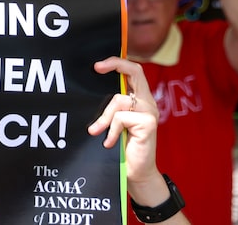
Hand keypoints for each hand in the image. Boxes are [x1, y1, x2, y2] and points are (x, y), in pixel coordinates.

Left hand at [88, 57, 159, 192]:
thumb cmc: (122, 148)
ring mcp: (149, 112)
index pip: (133, 72)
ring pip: (119, 100)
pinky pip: (121, 118)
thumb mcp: (114, 124)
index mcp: (139, 99)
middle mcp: (147, 102)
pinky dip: (111, 131)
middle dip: (115, 64)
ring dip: (104, 117)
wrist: (136, 174)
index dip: (117, 63)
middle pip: (136, 72)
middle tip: (96, 68)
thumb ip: (110, 109)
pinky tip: (110, 143)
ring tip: (96, 131)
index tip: (97, 66)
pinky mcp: (148, 123)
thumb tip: (87, 91)